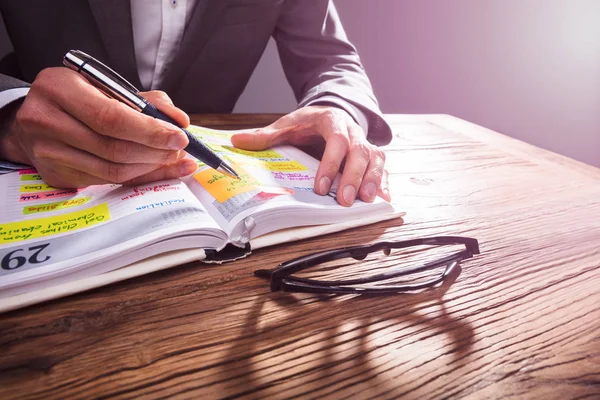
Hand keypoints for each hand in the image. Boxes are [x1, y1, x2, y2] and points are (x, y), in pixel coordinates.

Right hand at [0, 67, 196, 187]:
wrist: (33, 119)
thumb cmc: (76, 99)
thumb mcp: (104, 86)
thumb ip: (144, 101)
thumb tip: (179, 120)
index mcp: (58, 88)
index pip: (111, 117)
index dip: (150, 131)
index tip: (179, 136)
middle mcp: (46, 120)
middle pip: (113, 148)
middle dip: (155, 152)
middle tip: (179, 150)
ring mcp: (47, 152)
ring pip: (112, 170)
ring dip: (149, 167)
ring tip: (171, 159)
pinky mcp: (56, 175)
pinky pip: (105, 181)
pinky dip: (136, 176)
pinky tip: (154, 169)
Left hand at [231, 106, 389, 205]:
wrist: (328, 113)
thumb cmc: (306, 124)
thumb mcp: (285, 125)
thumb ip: (265, 135)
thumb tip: (238, 141)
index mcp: (332, 120)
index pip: (336, 140)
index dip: (331, 163)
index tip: (321, 187)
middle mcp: (353, 131)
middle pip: (360, 152)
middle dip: (353, 177)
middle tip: (345, 201)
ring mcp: (365, 143)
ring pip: (375, 159)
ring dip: (372, 181)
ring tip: (367, 201)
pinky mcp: (372, 155)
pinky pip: (382, 168)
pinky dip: (383, 183)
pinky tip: (383, 199)